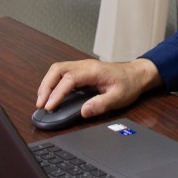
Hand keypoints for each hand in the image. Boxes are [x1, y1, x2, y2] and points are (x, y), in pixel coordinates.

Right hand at [36, 58, 162, 118]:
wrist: (136, 74)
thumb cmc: (129, 84)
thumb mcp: (119, 97)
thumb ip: (101, 104)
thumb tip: (83, 111)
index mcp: (93, 70)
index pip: (69, 79)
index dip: (57, 93)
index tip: (49, 106)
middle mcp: (85, 65)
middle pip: (58, 69)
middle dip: (45, 86)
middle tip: (40, 104)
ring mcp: (82, 66)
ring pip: (57, 69)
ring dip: (47, 83)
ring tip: (41, 100)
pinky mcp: (81, 70)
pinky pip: (62, 72)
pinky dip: (52, 82)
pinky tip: (50, 94)